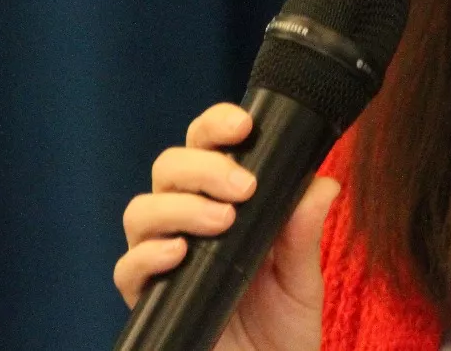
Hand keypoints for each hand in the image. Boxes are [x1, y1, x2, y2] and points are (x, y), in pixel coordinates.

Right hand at [115, 102, 339, 350]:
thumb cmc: (281, 326)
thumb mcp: (301, 278)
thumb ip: (303, 232)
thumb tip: (323, 182)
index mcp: (223, 201)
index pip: (205, 146)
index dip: (215, 125)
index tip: (244, 125)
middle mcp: (185, 222)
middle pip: (168, 167)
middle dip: (203, 166)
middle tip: (243, 186)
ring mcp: (163, 260)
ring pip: (142, 210)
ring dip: (180, 206)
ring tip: (222, 221)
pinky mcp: (147, 300)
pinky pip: (127, 268)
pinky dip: (149, 255)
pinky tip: (179, 254)